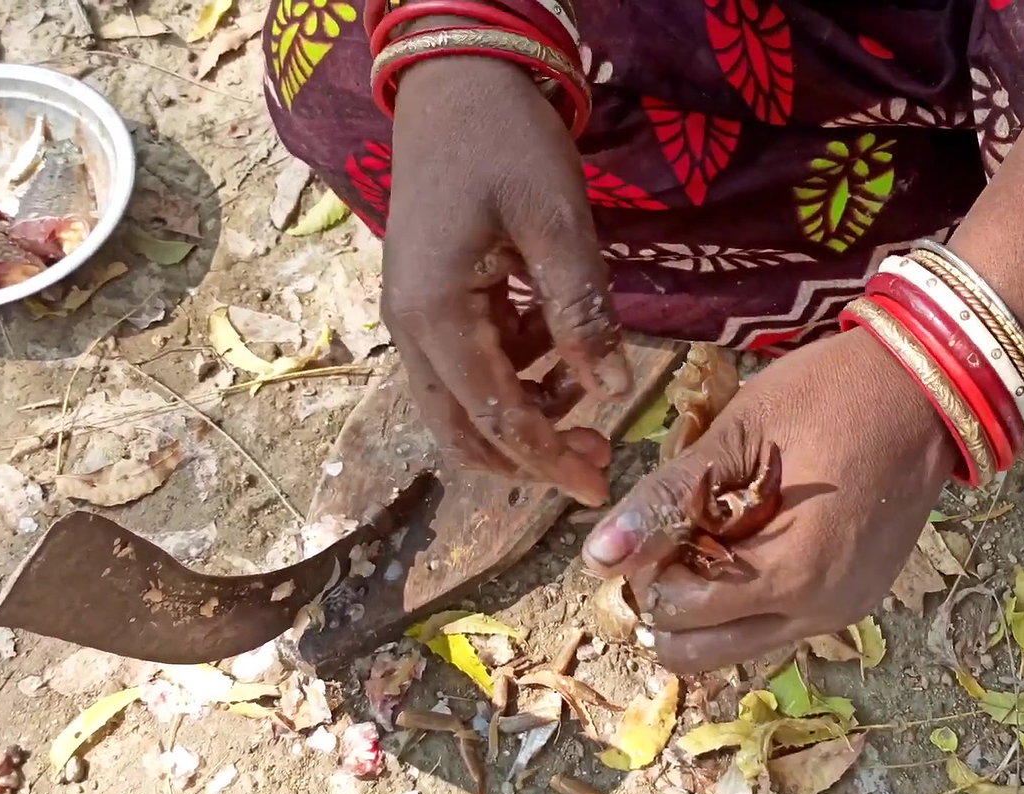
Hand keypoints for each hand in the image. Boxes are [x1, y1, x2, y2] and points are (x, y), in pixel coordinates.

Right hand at [382, 55, 628, 506]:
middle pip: (464, 431)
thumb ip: (582, 310)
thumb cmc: (506, 140)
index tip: (601, 484)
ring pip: (463, 404)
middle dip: (530, 454)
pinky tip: (559, 344)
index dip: (550, 459)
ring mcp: (415, 315)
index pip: (497, 417)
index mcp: (437, 314)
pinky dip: (515, 374)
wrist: (455, 79)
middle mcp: (412, 329)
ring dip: (524, 414)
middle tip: (599, 455)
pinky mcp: (430, 300)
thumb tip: (612, 390)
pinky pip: (468, 365)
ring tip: (589, 388)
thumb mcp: (557, 221)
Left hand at [581, 329, 959, 672]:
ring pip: (742, 644)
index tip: (653, 525)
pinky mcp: (861, 598)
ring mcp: (845, 610)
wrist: (927, 386)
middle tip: (672, 540)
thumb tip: (596, 555)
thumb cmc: (828, 395)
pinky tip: (754, 539)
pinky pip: (783, 623)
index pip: (681, 615)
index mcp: (789, 573)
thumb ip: (666, 498)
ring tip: (714, 534)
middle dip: (671, 606)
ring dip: (710, 607)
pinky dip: (751, 598)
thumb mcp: (737, 435)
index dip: (648, 573)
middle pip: (705, 652)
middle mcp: (820, 611)